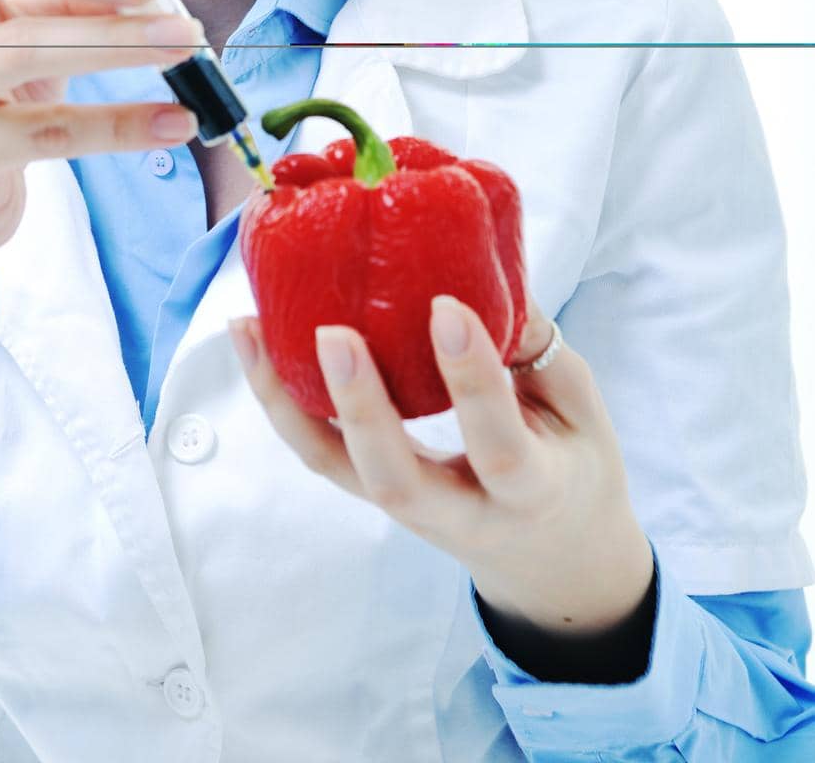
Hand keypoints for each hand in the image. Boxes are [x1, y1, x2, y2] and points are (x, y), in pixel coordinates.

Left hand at [229, 295, 653, 636]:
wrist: (551, 561)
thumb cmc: (571, 466)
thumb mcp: (582, 411)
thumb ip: (540, 349)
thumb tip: (488, 270)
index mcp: (529, 493)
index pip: (498, 445)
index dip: (471, 379)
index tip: (446, 306)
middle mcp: (457, 513)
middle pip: (395, 477)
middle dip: (360, 405)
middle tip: (334, 332)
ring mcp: (402, 508)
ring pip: (333, 467)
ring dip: (284, 399)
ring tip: (249, 328)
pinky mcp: (368, 491)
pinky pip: (317, 451)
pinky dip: (278, 397)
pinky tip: (250, 339)